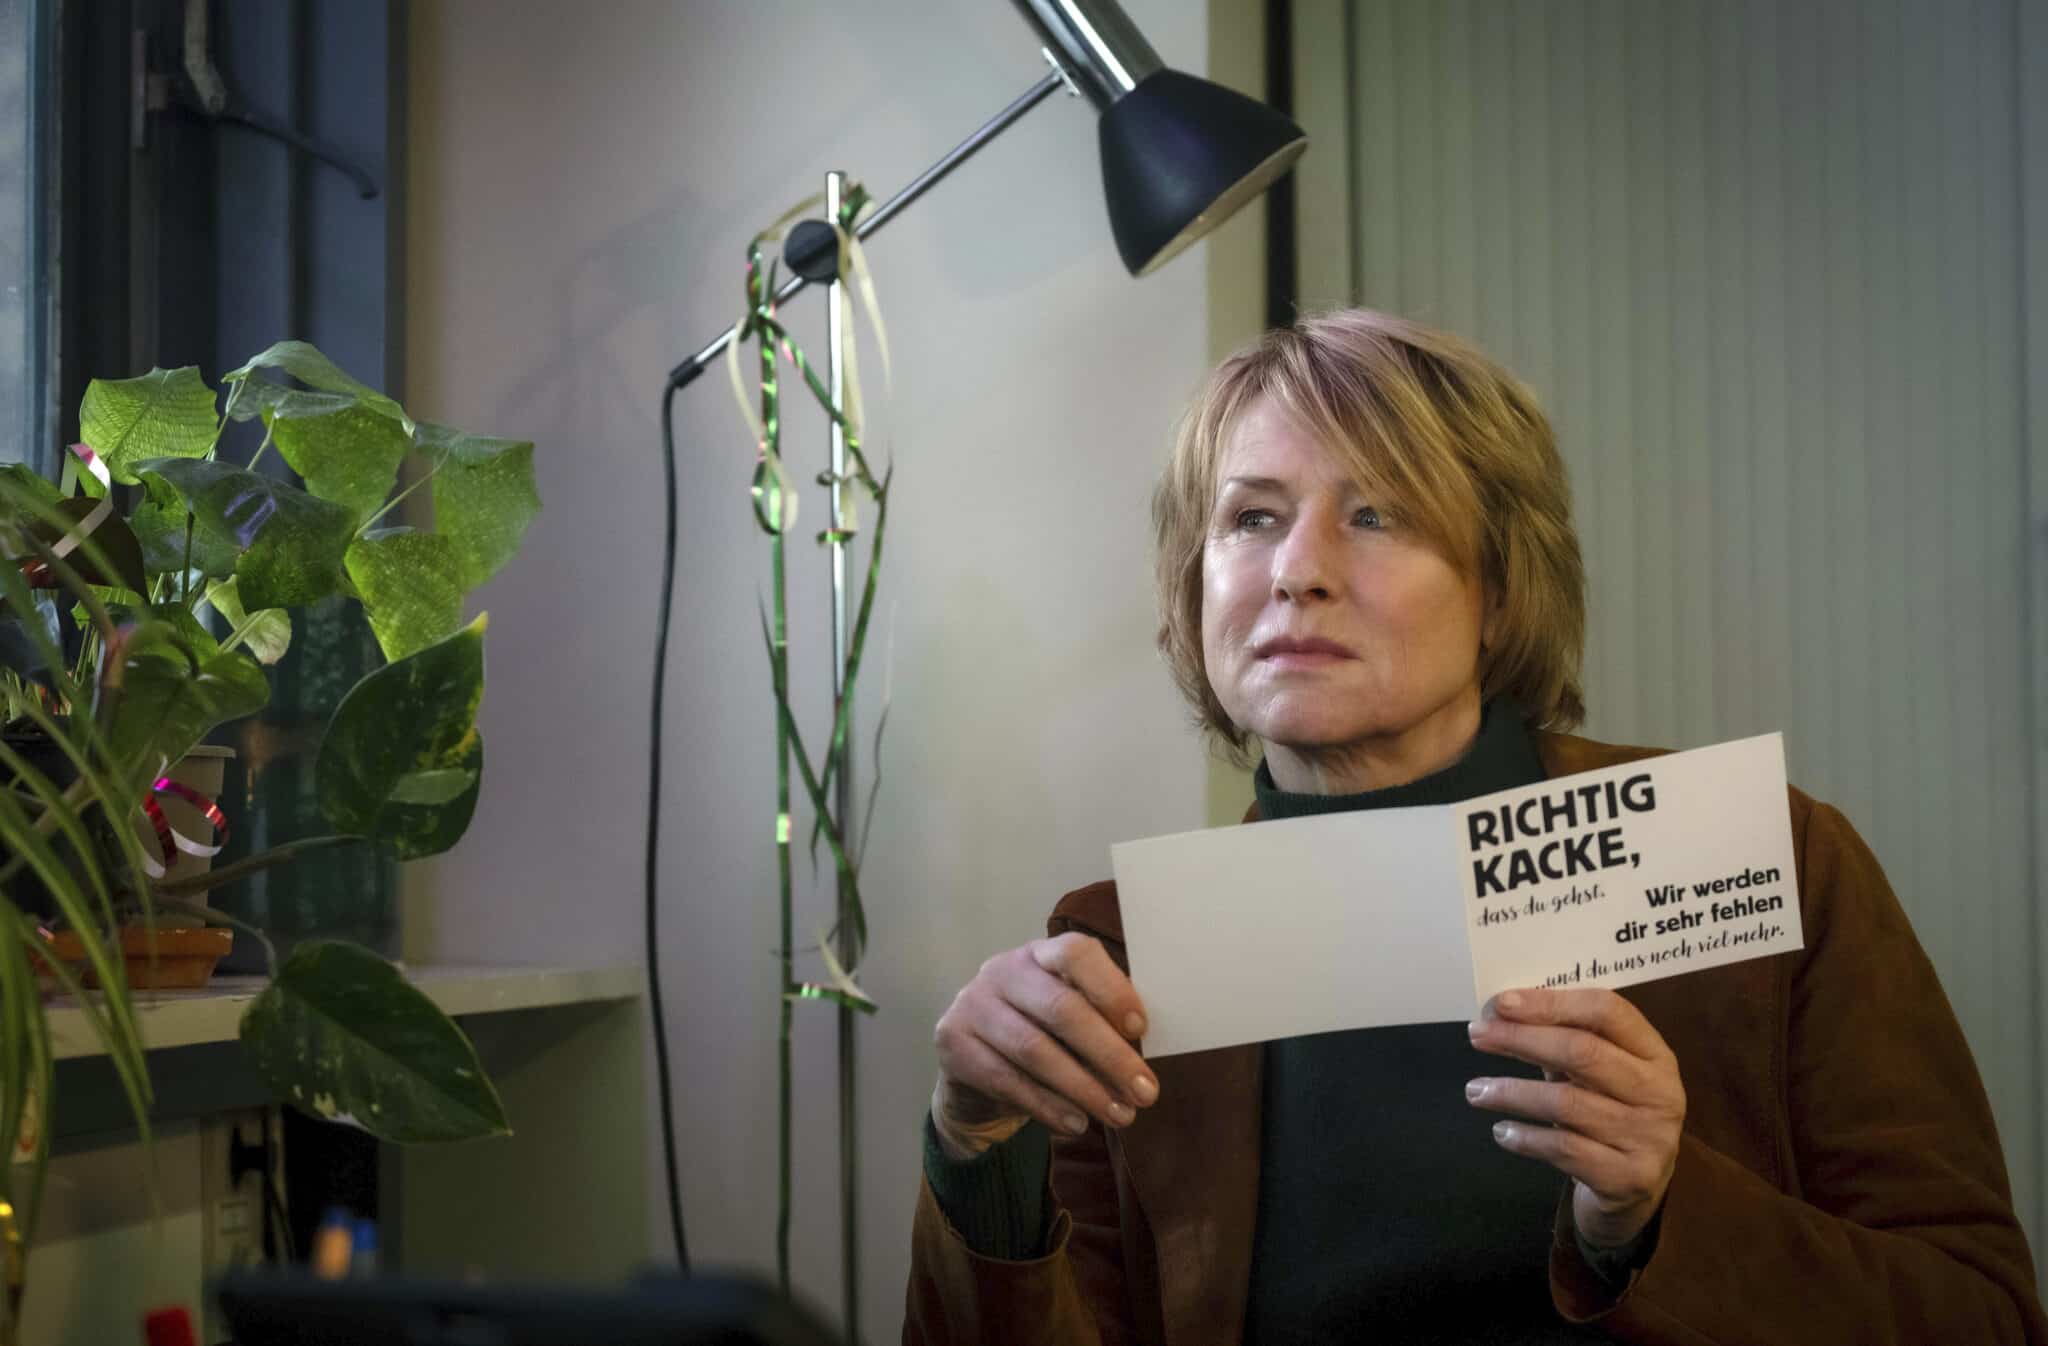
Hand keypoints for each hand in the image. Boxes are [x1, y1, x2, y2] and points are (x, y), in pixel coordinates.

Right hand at [930, 932, 1157, 1159]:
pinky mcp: (953, 1044)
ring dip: (1084, 1089)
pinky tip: (1077, 1123)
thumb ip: (1101, 1023)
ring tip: (1120, 1116)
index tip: (1141, 1028)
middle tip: (1145, 1092)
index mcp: (1041, 954)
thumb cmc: (1041, 1037)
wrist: (975, 1067)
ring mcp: (973, 1005)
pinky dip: (1047, 1106)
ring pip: (1035, 1050)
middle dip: (1109, 1054)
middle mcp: (1003, 970)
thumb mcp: (1070, 1020)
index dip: (1111, 989)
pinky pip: (1007, 1080)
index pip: (1075, 953)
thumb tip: (1143, 1056)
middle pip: (1061, 1008)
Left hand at [1464, 987, 1685, 1249]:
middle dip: (1522, 1039)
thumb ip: (1560, 1041)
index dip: (1551, 1003)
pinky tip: (1501, 1131)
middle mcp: (1660, 1092)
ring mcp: (1649, 1137)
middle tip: (1477, 1036)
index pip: (1607, 1011)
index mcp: (1655, 1053)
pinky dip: (1526, 1138)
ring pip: (1567, 1103)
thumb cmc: (1607, 1111)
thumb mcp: (1597, 1072)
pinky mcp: (1630, 1177)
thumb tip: (1497, 1013)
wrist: (1635, 1188)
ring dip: (1512, 1093)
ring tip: (1475, 1090)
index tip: (1501, 1003)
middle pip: (1584, 1052)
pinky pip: (1564, 1150)